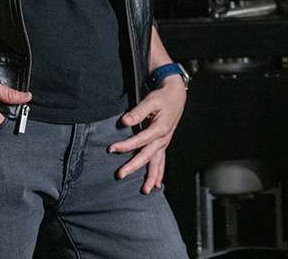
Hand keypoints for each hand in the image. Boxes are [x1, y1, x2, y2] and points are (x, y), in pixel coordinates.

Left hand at [108, 75, 185, 193]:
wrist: (176, 96)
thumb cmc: (163, 97)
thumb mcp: (151, 100)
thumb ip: (138, 112)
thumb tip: (124, 122)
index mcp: (160, 128)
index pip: (140, 140)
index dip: (125, 146)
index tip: (111, 149)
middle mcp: (163, 138)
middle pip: (148, 155)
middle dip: (134, 166)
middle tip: (120, 175)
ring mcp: (165, 142)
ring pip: (158, 162)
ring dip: (152, 177)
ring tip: (146, 190)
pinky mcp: (163, 143)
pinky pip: (162, 161)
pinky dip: (159, 172)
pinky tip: (157, 183)